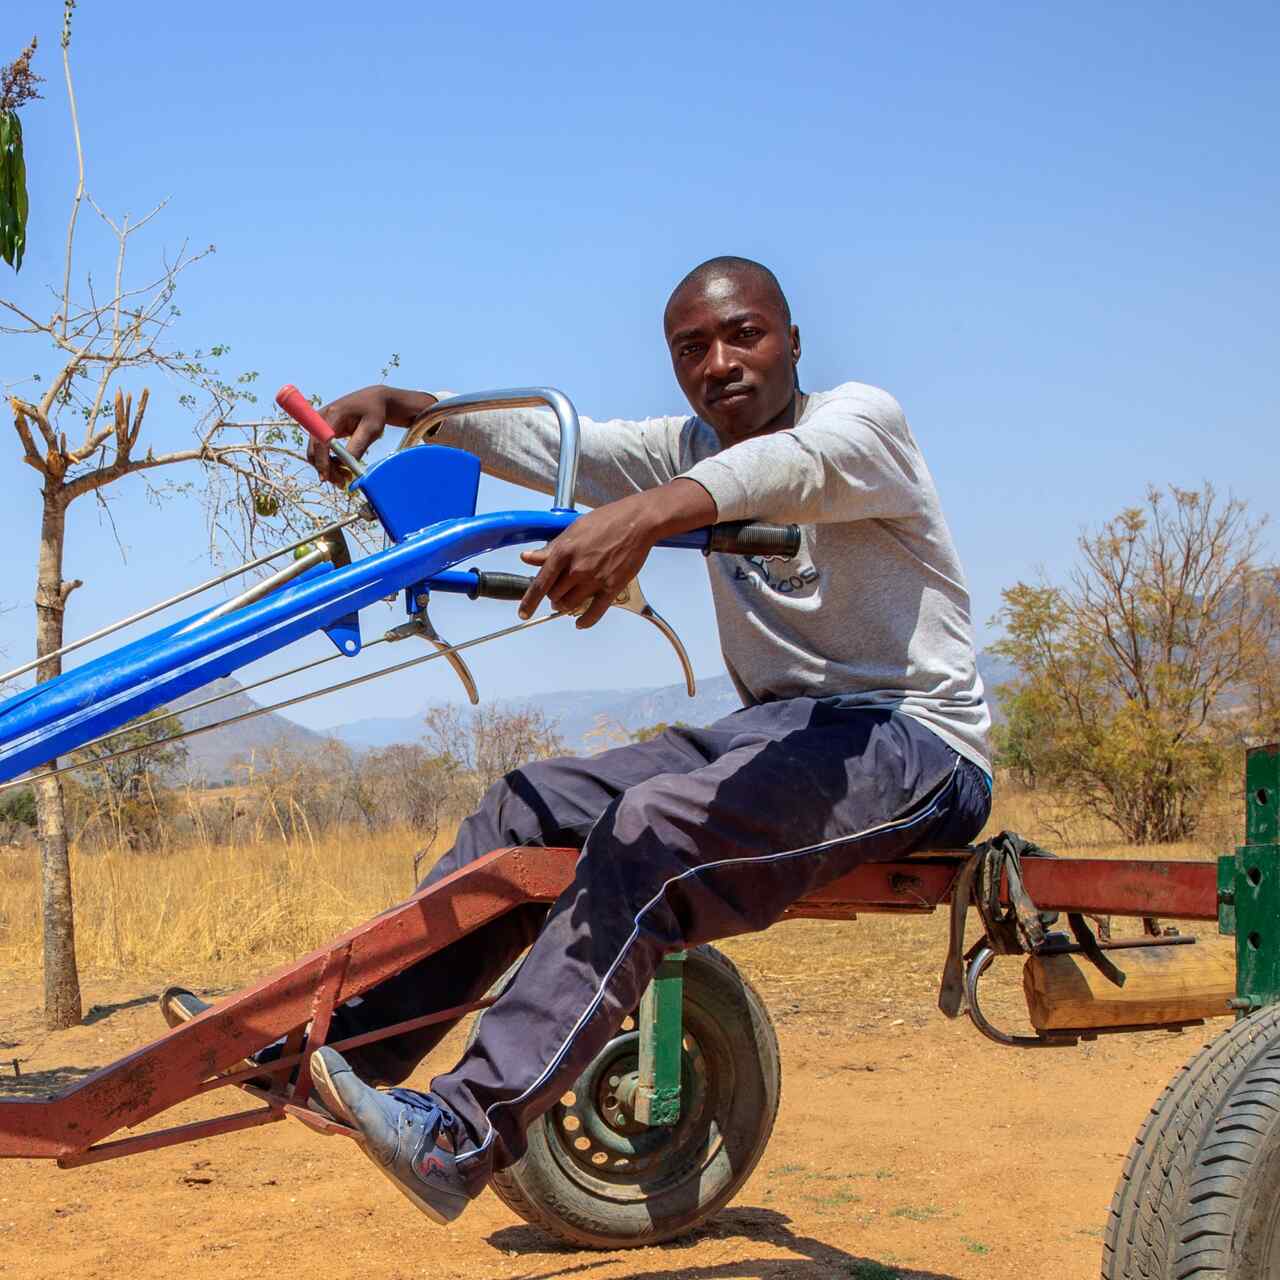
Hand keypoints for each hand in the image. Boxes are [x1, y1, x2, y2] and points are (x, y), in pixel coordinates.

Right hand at [309, 385, 435, 482]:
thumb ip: (358, 445)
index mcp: (333, 414)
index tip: (327, 477)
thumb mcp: (372, 429)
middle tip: (342, 484)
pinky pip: (321, 451)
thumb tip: (347, 465)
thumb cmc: (374, 413)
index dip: (322, 461)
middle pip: (314, 449)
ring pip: (316, 453)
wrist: (374, 401)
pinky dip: (329, 463)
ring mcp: (320, 424)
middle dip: (325, 469)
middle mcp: (321, 418)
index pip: (320, 441)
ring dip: (327, 468)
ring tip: (345, 479)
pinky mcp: (323, 431)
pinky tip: (342, 470)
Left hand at [518, 480, 717, 628]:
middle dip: (552, 596)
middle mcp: (576, 569)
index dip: (529, 602)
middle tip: (557, 590)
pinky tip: (580, 623)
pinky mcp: (612, 587)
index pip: (540, 583)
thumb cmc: (607, 521)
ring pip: (570, 604)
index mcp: (563, 552)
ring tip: (568, 600)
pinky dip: (585, 621)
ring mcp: (594, 580)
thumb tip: (528, 557)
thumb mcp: (573, 530)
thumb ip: (550, 548)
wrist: (637, 522)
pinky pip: (594, 612)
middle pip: (554, 596)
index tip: (523, 612)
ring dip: (565, 605)